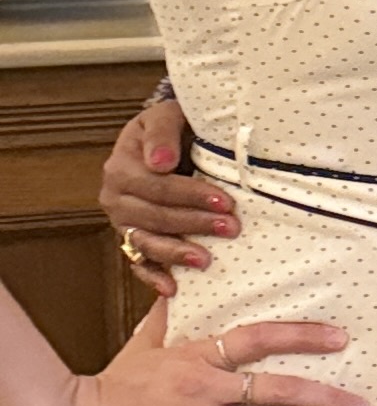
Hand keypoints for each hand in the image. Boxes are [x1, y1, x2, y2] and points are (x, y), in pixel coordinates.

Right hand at [18, 296, 371, 405]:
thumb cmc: (107, 386)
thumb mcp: (142, 345)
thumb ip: (166, 319)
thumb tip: (174, 287)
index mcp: (199, 355)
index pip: (259, 338)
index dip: (302, 335)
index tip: (340, 338)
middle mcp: (207, 384)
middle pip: (280, 386)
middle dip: (328, 398)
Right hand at [100, 88, 235, 283]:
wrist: (167, 141)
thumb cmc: (173, 128)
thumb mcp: (167, 116)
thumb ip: (162, 132)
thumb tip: (162, 161)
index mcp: (121, 166)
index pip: (157, 186)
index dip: (190, 195)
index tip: (224, 200)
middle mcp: (116, 197)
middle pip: (154, 216)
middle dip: (194, 223)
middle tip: (231, 227)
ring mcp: (124, 222)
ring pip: (146, 242)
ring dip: (176, 252)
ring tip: (205, 259)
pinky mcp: (133, 240)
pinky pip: (138, 263)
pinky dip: (153, 277)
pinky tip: (172, 289)